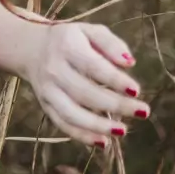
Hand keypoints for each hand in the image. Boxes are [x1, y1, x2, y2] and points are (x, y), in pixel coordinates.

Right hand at [18, 20, 148, 149]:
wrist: (30, 49)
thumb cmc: (71, 40)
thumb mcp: (91, 31)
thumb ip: (111, 44)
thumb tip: (129, 64)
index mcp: (67, 46)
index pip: (93, 66)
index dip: (114, 80)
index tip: (136, 90)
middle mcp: (54, 69)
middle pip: (84, 92)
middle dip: (116, 105)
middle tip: (143, 112)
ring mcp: (47, 90)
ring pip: (71, 113)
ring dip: (98, 126)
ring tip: (123, 131)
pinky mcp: (45, 106)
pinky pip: (63, 124)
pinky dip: (82, 136)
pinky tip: (103, 142)